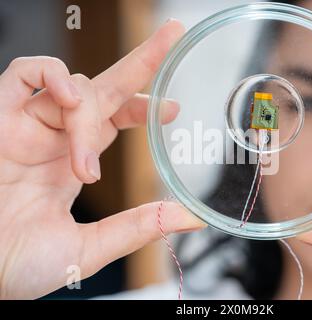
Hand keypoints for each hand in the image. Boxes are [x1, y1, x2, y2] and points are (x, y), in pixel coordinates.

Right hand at [0, 19, 204, 298]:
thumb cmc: (19, 265)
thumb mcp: (88, 248)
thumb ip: (137, 226)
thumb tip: (189, 217)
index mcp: (75, 164)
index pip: (114, 120)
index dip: (142, 109)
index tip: (173, 107)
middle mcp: (55, 139)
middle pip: (105, 88)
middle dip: (141, 62)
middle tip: (172, 36)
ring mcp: (27, 126)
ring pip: (75, 87)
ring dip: (89, 114)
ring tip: (83, 160)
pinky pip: (24, 73)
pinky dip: (51, 76)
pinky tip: (70, 98)